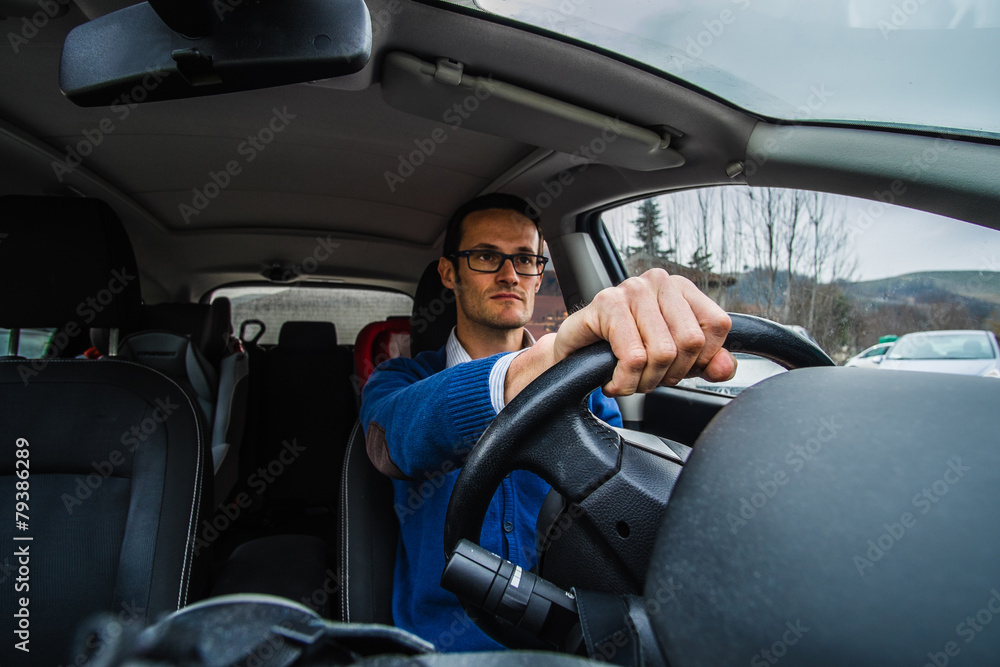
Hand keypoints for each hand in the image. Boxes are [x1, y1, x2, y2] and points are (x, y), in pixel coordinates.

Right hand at [506, 269, 736, 400]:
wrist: (574, 352)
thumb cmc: (624, 349)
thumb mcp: (673, 359)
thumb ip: (706, 362)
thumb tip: (726, 368)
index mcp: (682, 288)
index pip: (717, 325)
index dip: (701, 359)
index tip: (676, 368)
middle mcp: (659, 281)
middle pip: (690, 341)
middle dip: (670, 375)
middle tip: (648, 378)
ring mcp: (632, 289)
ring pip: (662, 352)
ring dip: (644, 382)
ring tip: (629, 379)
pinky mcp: (606, 304)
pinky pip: (633, 357)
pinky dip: (624, 382)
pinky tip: (612, 381)